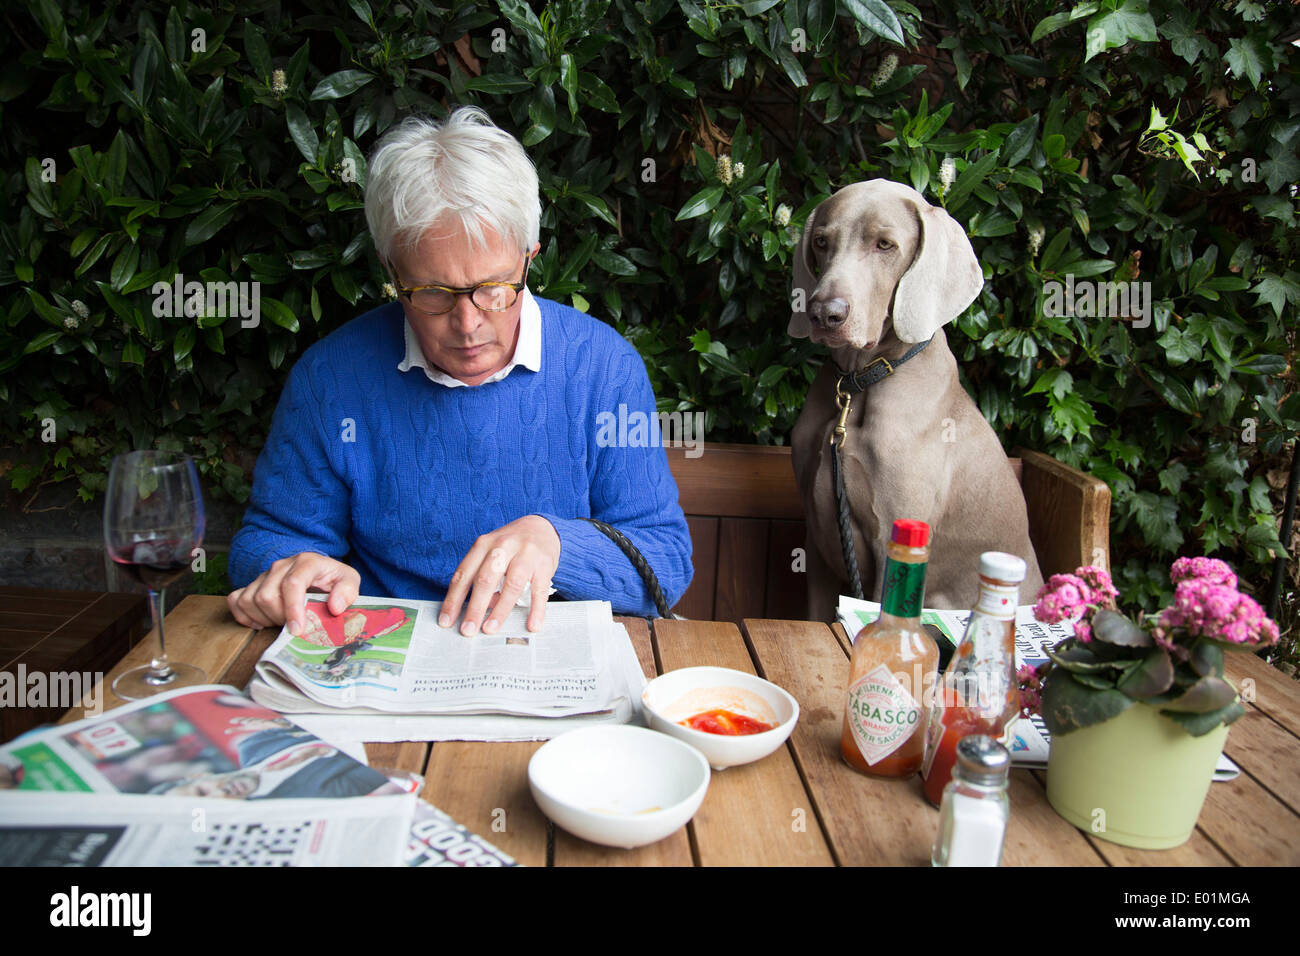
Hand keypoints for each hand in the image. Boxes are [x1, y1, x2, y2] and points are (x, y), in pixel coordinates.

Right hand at [227, 552, 359, 634]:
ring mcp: (265, 574)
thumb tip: (335, 607)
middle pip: (267, 596)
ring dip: (264, 619)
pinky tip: (261, 622)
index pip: (292, 584)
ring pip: (250, 600)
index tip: (297, 630)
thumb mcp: (349, 581)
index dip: (292, 609)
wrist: (319, 574)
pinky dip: (244, 616)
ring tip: (281, 623)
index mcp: (306, 562)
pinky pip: (236, 600)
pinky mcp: (253, 584)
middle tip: (295, 627)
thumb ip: (347, 591)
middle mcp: (281, 565)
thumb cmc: (334, 580)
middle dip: (280, 618)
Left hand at [439, 515, 559, 635]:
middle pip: (485, 579)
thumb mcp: (492, 554)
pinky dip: (536, 610)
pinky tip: (532, 624)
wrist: (542, 526)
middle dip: (475, 608)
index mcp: (483, 544)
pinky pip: (539, 590)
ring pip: (511, 585)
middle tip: (468, 630)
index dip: (453, 600)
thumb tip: (484, 607)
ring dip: (500, 610)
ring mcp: (525, 554)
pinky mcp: (544, 564)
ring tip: (491, 628)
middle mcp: (503, 546)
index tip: (446, 621)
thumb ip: (484, 578)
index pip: (464, 574)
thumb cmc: (511, 545)